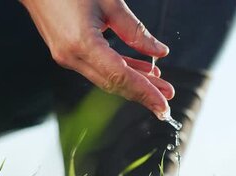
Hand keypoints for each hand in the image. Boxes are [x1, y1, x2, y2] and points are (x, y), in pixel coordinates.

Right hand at [20, 0, 174, 118]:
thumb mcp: (109, 2)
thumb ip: (135, 30)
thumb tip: (159, 52)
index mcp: (82, 43)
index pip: (121, 77)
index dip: (145, 93)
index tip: (163, 106)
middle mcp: (71, 56)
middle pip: (114, 84)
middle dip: (143, 94)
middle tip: (167, 102)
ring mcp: (67, 56)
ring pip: (108, 78)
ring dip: (135, 83)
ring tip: (161, 86)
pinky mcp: (68, 52)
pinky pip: (99, 68)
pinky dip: (121, 71)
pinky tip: (141, 71)